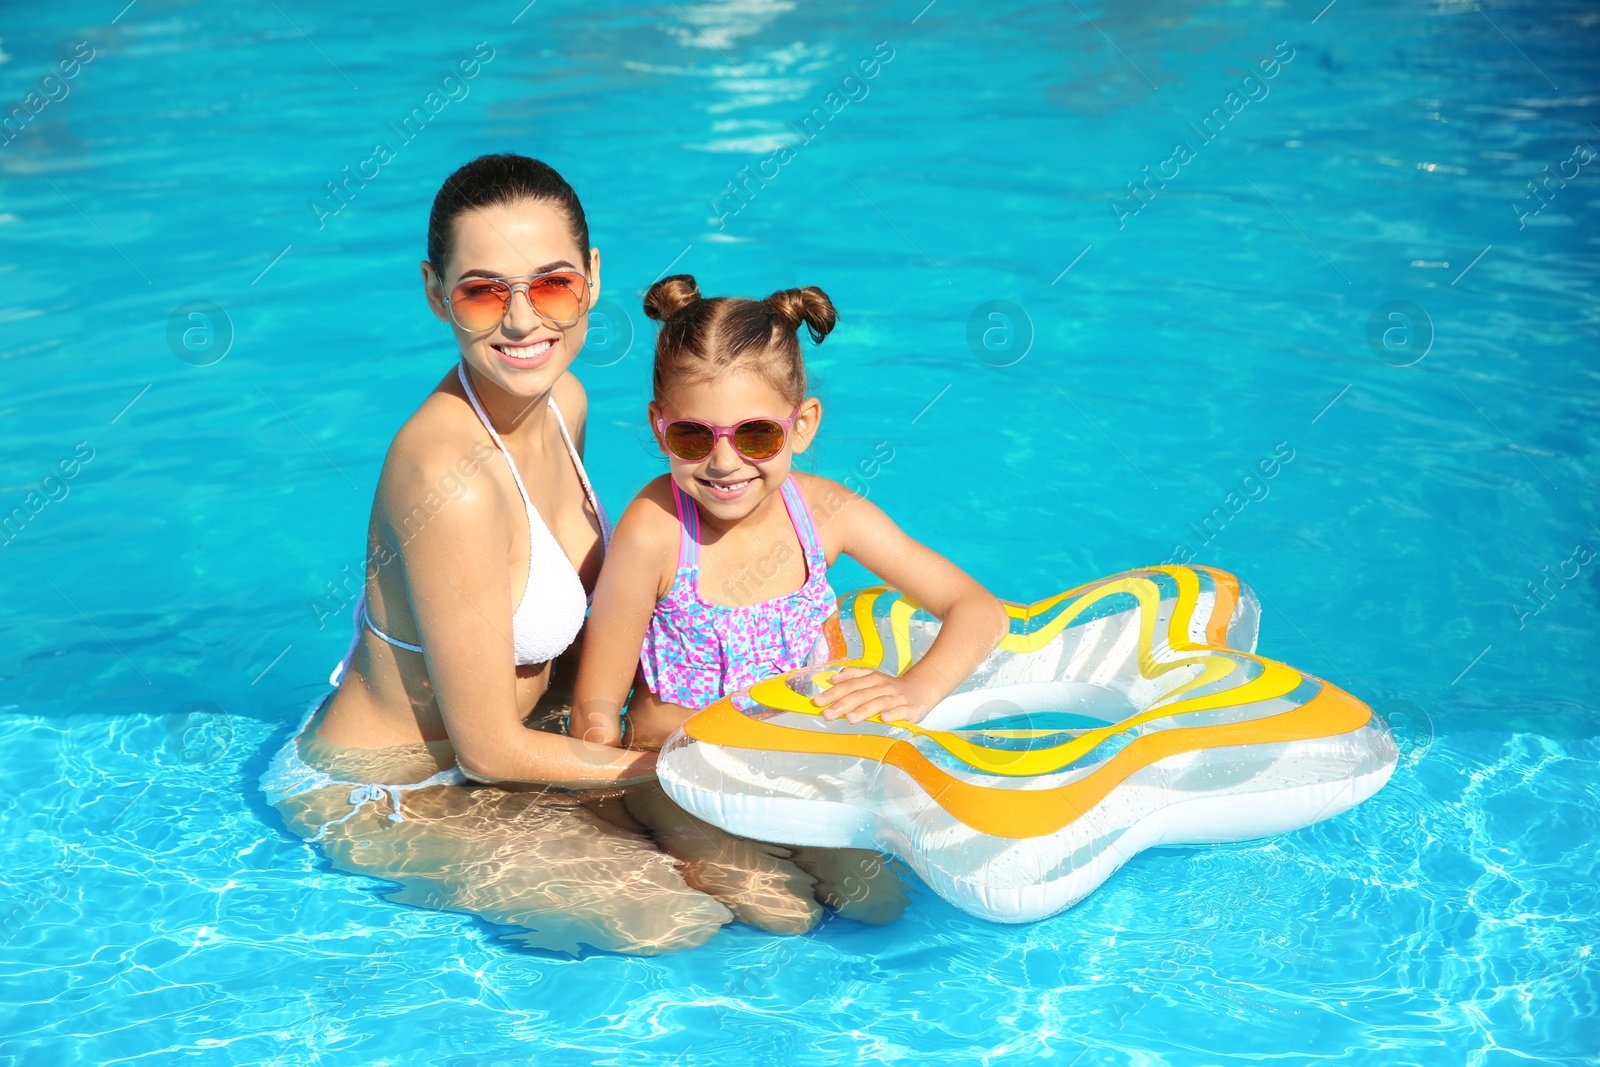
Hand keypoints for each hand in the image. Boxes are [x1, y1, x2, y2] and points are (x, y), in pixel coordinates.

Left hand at [813, 668, 937, 724]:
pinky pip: (901, 711)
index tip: (817, 702)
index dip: (833, 693)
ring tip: (850, 718)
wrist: (922, 689)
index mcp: (872, 679)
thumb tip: (834, 678)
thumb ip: (854, 676)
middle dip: (843, 704)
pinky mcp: (910, 708)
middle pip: (860, 694)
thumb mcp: (872, 678)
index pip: (849, 685)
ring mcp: (896, 697)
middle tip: (827, 714)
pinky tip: (884, 719)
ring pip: (878, 702)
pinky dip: (893, 714)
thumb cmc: (891, 688)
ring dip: (864, 710)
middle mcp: (883, 686)